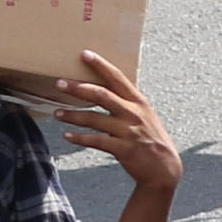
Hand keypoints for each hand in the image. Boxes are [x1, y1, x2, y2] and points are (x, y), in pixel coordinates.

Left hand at [49, 52, 178, 192]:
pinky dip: (80, 138)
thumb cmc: (151, 138)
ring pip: (94, 119)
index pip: (117, 78)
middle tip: (59, 83)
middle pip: (101, 95)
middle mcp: (133, 113)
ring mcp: (128, 131)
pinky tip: (67, 136)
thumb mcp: (144, 115)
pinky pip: (96, 141)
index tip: (85, 54)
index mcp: (138, 101)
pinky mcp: (122, 149)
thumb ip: (126, 102)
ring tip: (57, 113)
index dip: (100, 65)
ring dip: (73, 115)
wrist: (164, 167)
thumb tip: (105, 89)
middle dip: (78, 88)